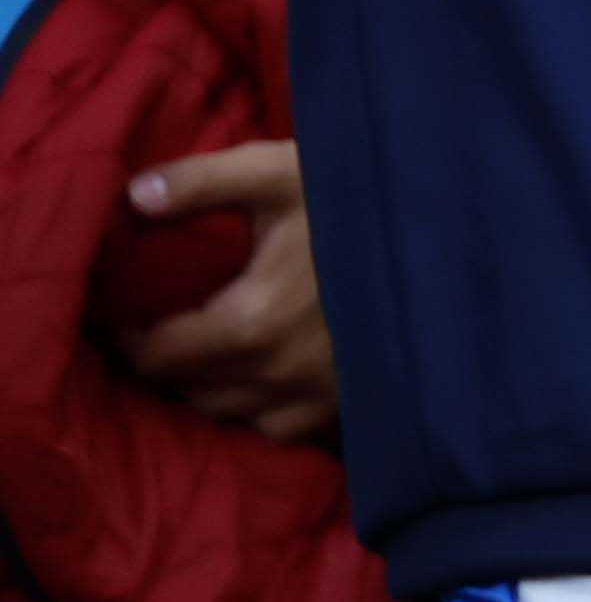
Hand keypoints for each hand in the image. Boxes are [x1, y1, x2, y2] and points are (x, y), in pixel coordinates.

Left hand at [114, 138, 338, 445]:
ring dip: (206, 386)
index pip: (156, 356)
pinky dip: (257, 408)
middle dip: (164, 361)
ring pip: (230, 413)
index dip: (129, 336)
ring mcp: (319, 394)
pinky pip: (280, 428)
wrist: (453, 237)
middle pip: (188, 390)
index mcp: (249, 323)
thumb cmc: (359, 201)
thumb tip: (130, 197)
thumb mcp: (277, 173)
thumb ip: (199, 182)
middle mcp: (279, 373)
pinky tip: (259, 374)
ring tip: (202, 351)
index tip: (127, 311)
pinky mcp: (350, 402)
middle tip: (161, 326)